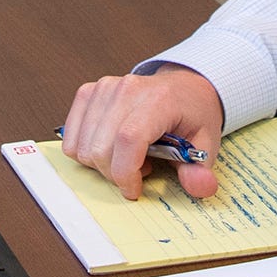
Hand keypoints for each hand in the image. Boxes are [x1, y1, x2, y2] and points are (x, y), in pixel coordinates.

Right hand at [60, 68, 224, 201]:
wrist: (183, 87)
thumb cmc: (191, 115)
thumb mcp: (205, 145)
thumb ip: (200, 170)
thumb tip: (201, 187)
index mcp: (159, 100)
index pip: (128, 139)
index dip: (125, 173)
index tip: (134, 189)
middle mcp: (127, 89)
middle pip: (100, 147)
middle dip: (115, 174)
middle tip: (139, 170)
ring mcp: (105, 88)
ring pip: (81, 146)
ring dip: (100, 163)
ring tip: (128, 156)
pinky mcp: (89, 92)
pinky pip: (71, 136)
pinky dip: (85, 151)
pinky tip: (110, 146)